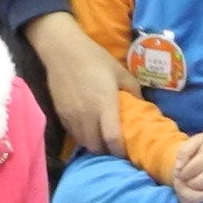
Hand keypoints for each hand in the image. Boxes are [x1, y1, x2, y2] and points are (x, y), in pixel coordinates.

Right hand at [30, 15, 132, 159]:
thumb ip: (133, 90)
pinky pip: (73, 134)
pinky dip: (82, 136)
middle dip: (107, 151)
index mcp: (105, 104)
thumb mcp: (120, 71)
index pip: (112, 139)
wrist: (62, 50)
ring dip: (94, 144)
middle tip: (114, 146)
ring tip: (101, 139)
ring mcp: (72, 116)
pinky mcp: (61, 115)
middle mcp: (87, 115)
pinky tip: (88, 129)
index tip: (127, 151)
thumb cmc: (95, 58)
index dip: (120, 150)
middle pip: (96, 147)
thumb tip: (142, 106)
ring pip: (83, 142)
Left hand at [172, 125, 202, 202]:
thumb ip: (184, 152)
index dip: (181, 173)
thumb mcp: (195, 140)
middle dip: (186, 183)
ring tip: (191, 181)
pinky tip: (200, 185)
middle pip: (196, 183)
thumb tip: (177, 169)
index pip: (190, 170)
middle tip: (184, 178)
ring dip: (194, 189)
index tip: (179, 171)